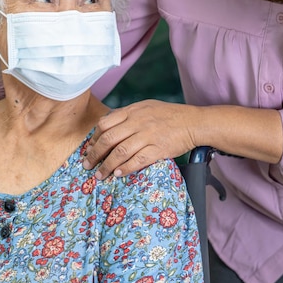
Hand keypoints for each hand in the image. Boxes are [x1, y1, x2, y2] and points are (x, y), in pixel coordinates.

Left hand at [83, 100, 197, 178]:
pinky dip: (125, 168)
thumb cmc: (170, 115)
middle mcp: (138, 122)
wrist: (194, 122)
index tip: (90, 149)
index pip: (105, 123)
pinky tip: (118, 174)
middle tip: (88, 165)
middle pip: (108, 139)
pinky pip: (137, 160)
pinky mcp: (159, 149)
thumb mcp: (146, 107)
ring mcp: (148, 135)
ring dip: (107, 166)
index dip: (94, 138)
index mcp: (133, 111)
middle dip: (94, 154)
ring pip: (120, 152)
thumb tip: (108, 126)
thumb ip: (128, 115)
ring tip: (100, 175)